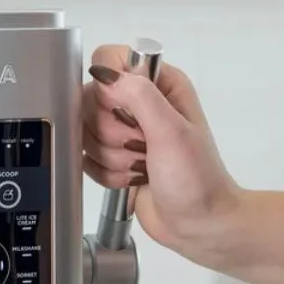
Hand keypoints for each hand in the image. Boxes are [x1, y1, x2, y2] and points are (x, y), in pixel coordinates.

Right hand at [84, 47, 245, 269]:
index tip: (125, 113)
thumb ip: (138, 95)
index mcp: (159, 83)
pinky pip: (86, 159)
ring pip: (85, 134)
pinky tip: (132, 178)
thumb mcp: (171, 131)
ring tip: (142, 166)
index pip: (108, 61)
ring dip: (112, 158)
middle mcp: (139, 102)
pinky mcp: (112, 156)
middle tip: (141, 147)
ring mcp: (124, 131)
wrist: (198, 222)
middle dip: (110, 135)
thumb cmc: (196, 178)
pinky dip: (106, 174)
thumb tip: (103, 74)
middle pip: (89, 102)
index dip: (106, 90)